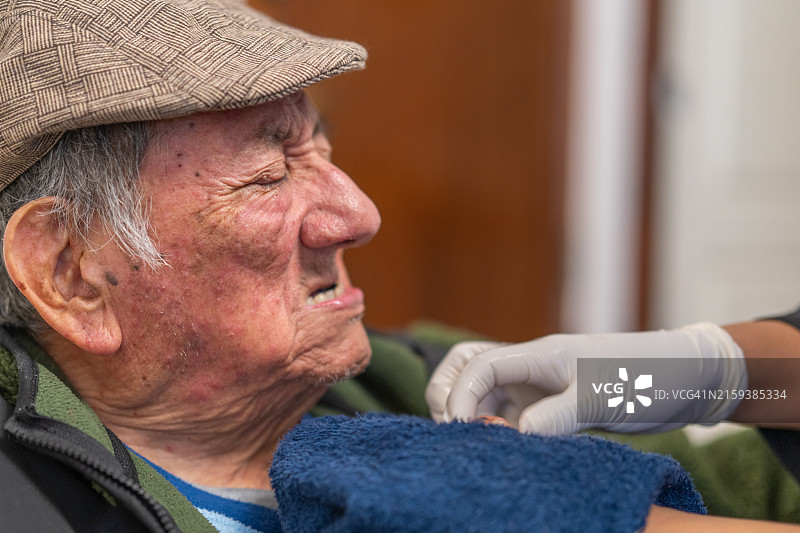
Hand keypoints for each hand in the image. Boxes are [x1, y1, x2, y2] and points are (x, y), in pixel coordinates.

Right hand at [425, 323, 746, 434]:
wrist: (683, 377)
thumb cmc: (646, 376)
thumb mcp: (602, 398)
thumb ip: (557, 416)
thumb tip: (514, 436)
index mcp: (539, 354)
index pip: (480, 364)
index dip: (460, 394)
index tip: (461, 428)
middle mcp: (531, 365)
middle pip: (467, 365)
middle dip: (449, 393)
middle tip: (457, 430)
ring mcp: (538, 383)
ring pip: (484, 389)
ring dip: (471, 410)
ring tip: (479, 443)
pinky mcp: (549, 402)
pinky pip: (508, 411)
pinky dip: (495, 426)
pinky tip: (504, 448)